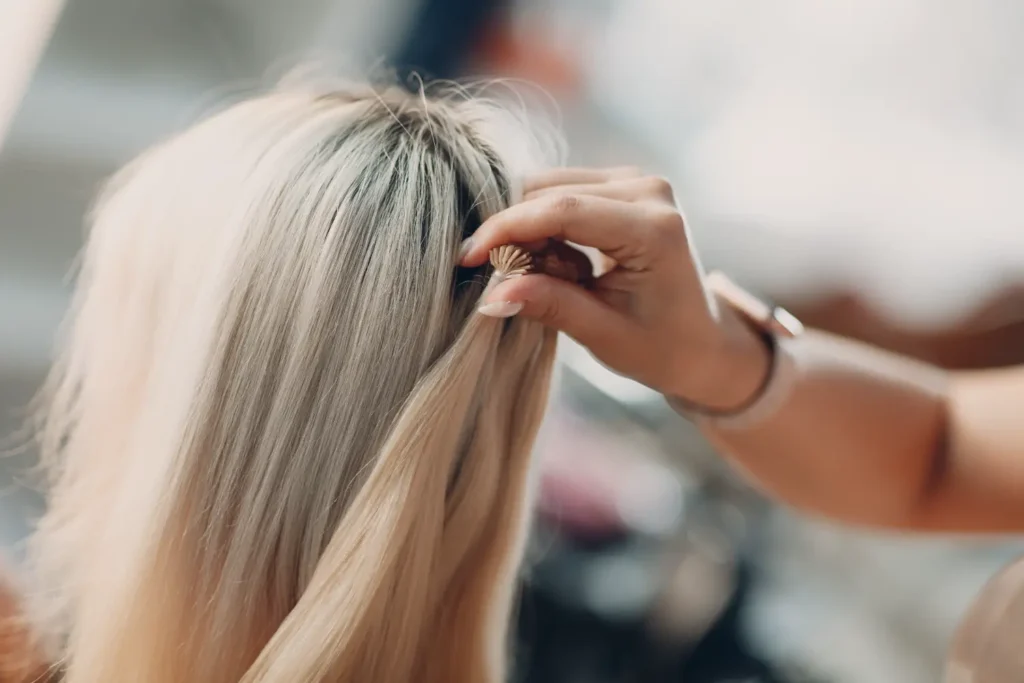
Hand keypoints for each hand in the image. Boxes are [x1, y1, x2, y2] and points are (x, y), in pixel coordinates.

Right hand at [460, 167, 769, 408]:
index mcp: (654, 229)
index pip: (563, 211)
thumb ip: (550, 306)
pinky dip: (544, 224)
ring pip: (550, 186)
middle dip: (514, 233)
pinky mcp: (625, 183)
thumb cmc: (660, 347)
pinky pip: (562, 189)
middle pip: (551, 192)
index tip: (467, 258)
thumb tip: (490, 295)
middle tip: (505, 280)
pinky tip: (557, 262)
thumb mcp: (604, 335)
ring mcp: (639, 181)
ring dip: (528, 229)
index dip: (507, 229)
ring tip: (543, 277)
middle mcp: (650, 190)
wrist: (701, 342)